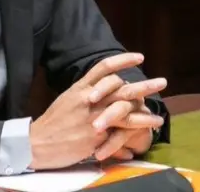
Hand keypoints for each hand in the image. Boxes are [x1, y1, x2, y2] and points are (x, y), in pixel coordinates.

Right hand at [28, 53, 166, 169]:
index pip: (104, 67)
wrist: (36, 142)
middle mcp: (89, 99)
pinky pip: (119, 131)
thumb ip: (86, 92)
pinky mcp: (95, 136)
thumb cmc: (53, 122)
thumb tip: (102, 87)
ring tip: (160, 114)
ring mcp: (93, 117)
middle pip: (121, 87)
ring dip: (145, 111)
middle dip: (144, 85)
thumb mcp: (67, 99)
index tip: (140, 57)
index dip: (123, 60)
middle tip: (163, 82)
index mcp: (80, 88)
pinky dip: (135, 130)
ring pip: (124, 110)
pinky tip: (148, 131)